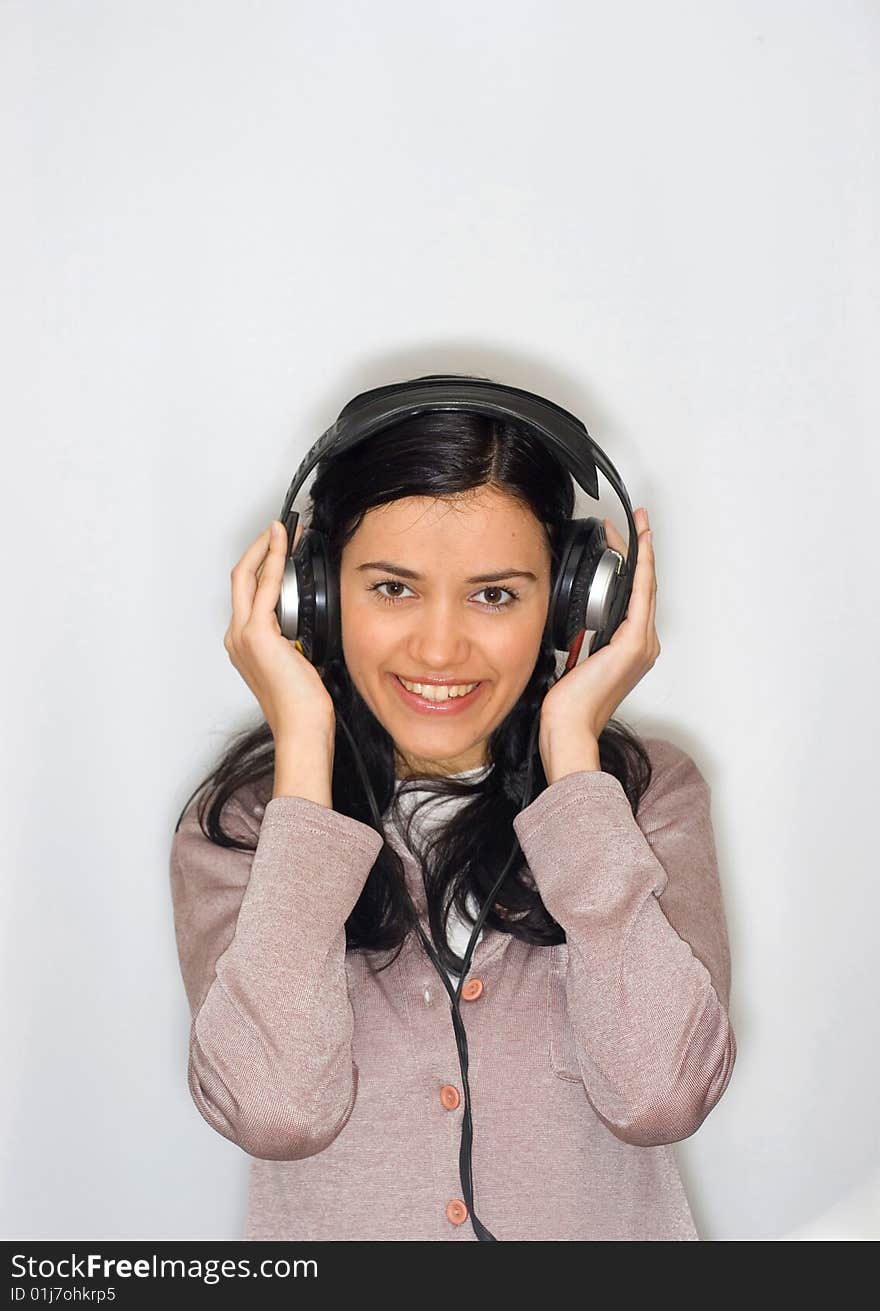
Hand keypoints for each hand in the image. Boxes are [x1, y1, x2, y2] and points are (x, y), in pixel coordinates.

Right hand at [224, 518, 335, 740]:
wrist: (301, 728)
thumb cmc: (304, 705)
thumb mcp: (301, 661)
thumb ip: (296, 637)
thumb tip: (309, 619)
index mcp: (245, 645)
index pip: (248, 593)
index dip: (261, 564)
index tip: (281, 546)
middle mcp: (237, 637)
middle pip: (239, 578)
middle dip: (259, 548)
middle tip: (280, 528)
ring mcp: (243, 635)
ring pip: (246, 576)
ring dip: (266, 549)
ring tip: (285, 531)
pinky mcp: (257, 634)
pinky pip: (264, 586)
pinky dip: (273, 560)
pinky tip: (284, 545)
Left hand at [539, 507, 658, 741]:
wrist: (569, 727)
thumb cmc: (569, 704)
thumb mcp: (574, 661)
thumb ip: (582, 639)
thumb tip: (572, 622)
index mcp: (630, 649)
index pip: (636, 598)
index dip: (635, 567)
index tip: (629, 541)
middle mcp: (643, 645)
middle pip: (645, 587)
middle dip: (640, 551)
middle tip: (635, 521)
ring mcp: (642, 644)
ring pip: (645, 586)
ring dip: (641, 553)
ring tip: (636, 526)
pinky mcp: (633, 643)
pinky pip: (640, 595)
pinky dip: (641, 568)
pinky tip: (637, 548)